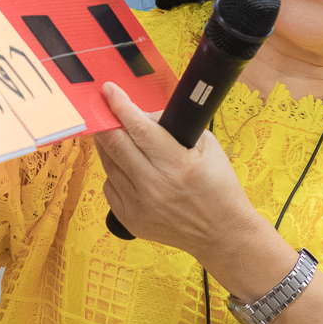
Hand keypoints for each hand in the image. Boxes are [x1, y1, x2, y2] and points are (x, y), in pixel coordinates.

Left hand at [93, 83, 284, 286]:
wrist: (222, 233)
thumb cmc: (218, 187)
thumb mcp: (207, 147)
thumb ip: (172, 128)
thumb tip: (139, 115)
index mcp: (177, 165)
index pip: (139, 128)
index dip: (120, 106)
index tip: (108, 90)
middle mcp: (154, 186)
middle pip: (115, 145)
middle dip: (105, 121)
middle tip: (101, 107)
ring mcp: (138, 205)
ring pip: (108, 164)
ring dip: (108, 145)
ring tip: (115, 134)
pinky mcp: (129, 220)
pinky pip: (109, 186)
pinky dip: (114, 172)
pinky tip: (128, 167)